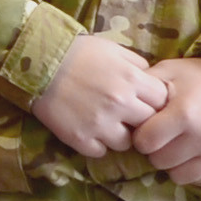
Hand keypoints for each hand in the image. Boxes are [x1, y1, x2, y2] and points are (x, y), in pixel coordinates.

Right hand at [28, 31, 165, 158]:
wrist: (37, 62)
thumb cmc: (77, 52)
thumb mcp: (112, 49)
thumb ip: (137, 63)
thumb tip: (150, 78)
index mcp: (132, 79)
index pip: (163, 101)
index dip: (156, 101)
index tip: (146, 100)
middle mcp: (120, 104)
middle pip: (149, 124)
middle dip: (141, 120)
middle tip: (129, 116)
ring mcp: (100, 124)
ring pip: (126, 143)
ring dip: (120, 135)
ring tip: (108, 125)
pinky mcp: (80, 138)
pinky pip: (100, 151)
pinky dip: (97, 143)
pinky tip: (90, 130)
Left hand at [132, 55, 200, 185]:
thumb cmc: (199, 79)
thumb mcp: (170, 72)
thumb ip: (143, 86)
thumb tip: (119, 102)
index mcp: (185, 113)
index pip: (144, 142)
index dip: (141, 135)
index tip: (147, 127)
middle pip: (158, 161)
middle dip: (155, 150)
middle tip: (165, 135)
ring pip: (176, 175)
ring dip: (172, 162)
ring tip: (178, 143)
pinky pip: (197, 180)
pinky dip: (191, 169)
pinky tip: (194, 151)